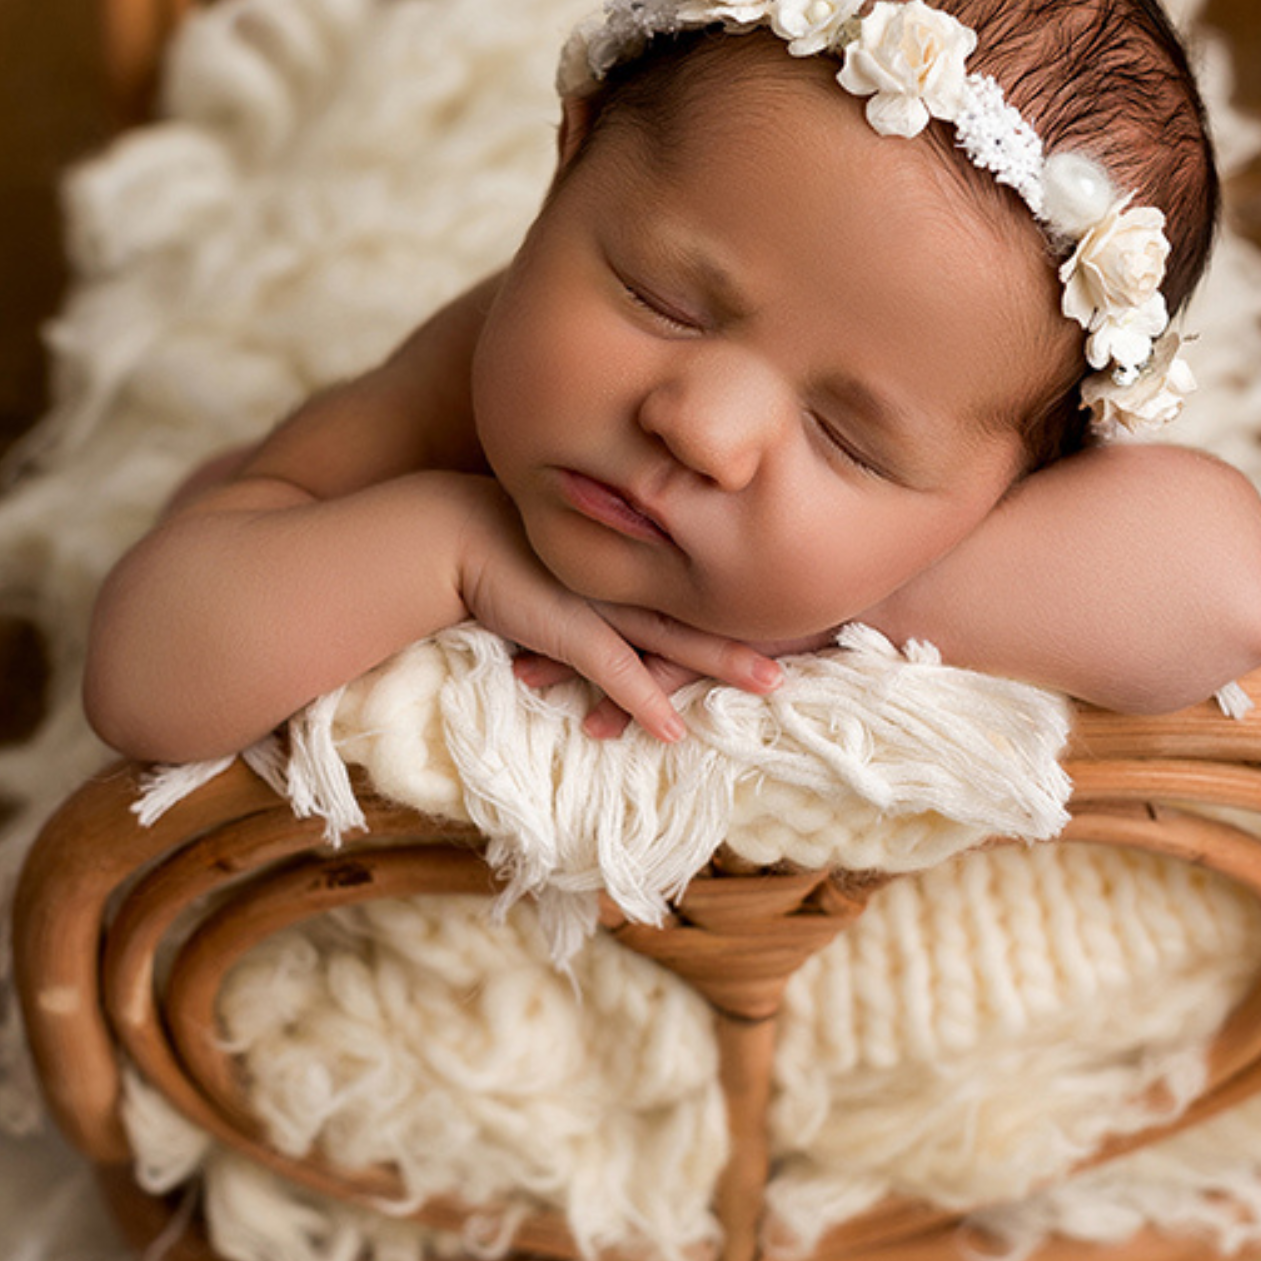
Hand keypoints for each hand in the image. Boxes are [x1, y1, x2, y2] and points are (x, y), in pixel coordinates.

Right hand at [447, 488, 781, 740]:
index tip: (791, 601)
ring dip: (720, 664)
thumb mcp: (568, 553)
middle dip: (753, 628)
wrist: (453, 531)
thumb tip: (619, 588)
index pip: (696, 578)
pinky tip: (674, 729)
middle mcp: (626, 576)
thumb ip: (599, 566)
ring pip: (673, 638)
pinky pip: (616, 671)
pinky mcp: (570, 629)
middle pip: (702, 607)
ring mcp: (601, 604)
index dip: (742, 593)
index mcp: (631, 556)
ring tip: (769, 685)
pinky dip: (645, 700)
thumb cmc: (507, 542)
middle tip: (807, 642)